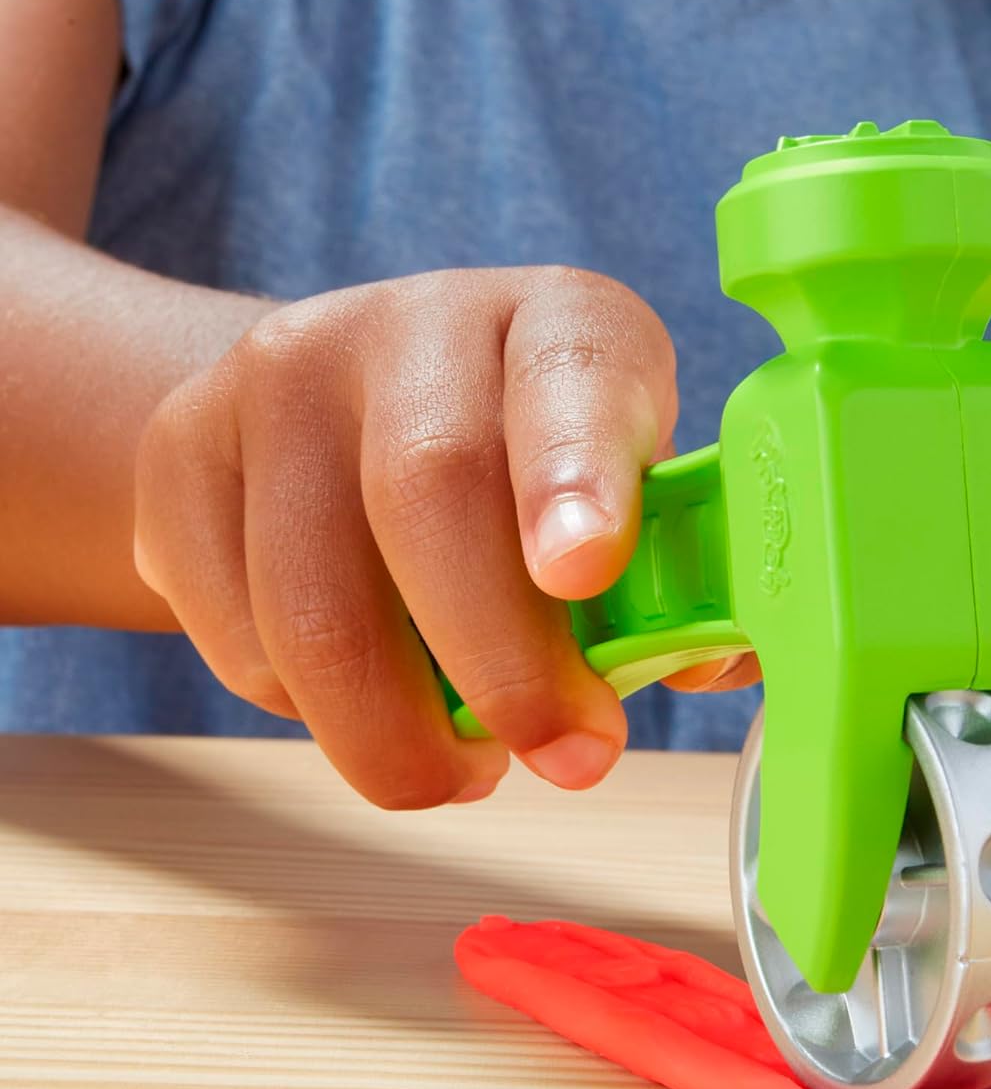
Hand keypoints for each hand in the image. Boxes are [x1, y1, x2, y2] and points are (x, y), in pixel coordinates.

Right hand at [133, 266, 678, 806]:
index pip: (570, 373)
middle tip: (563, 757)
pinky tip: (373, 705)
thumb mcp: (621, 493)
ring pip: (313, 597)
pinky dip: (312, 714)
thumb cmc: (520, 474)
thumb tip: (712, 657)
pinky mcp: (179, 455)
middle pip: (428, 488)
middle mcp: (411, 322)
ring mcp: (278, 381)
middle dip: (500, 663)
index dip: (578, 474)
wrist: (337, 413)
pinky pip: (238, 635)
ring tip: (469, 768)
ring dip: (397, 731)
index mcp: (558, 321)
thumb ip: (671, 573)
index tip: (585, 574)